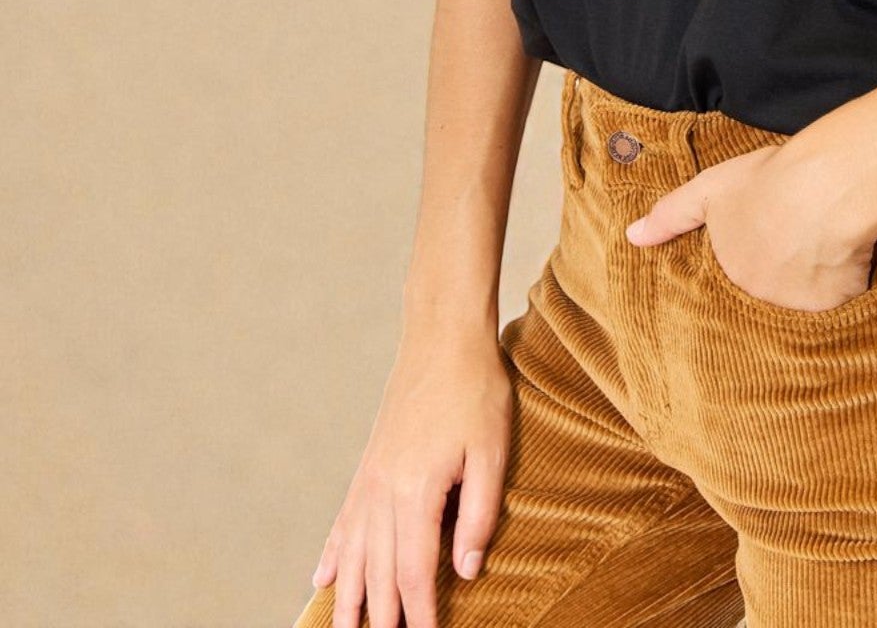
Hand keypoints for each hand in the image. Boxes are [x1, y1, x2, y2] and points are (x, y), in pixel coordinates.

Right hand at [308, 323, 511, 627]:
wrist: (443, 337)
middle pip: (379, 574)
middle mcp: (383, 492)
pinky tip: (323, 579)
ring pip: (354, 555)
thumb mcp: (492, 452)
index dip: (420, 616)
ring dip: (350, 599)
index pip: (415, 574)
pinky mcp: (368, 465)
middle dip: (381, 619)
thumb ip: (479, 515)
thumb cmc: (475, 390)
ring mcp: (369, 478)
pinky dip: (334, 555)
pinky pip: (344, 521)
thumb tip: (466, 571)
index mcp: (415, 493)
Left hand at [624, 142, 876, 311]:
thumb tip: (633, 237)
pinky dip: (842, 291)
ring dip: (807, 290)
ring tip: (820, 258)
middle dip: (775, 284)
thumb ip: (671, 215)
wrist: (825, 189)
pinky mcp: (836, 309)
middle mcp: (759, 300)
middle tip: (791, 256)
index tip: (756, 261)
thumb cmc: (767, 182)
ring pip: (801, 306)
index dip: (747, 271)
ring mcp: (797, 309)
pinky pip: (839, 307)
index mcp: (730, 273)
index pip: (732, 286)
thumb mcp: (710, 189)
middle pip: (766, 298)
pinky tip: (848, 267)